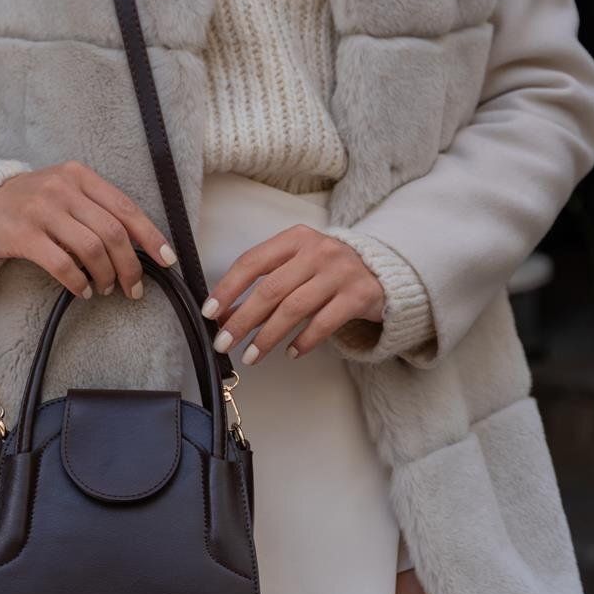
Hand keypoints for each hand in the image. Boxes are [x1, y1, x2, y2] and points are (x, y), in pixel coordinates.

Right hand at [0, 159, 177, 300]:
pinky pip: (62, 264)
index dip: (151, 236)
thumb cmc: (26, 203)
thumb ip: (93, 209)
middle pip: (113, 232)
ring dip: (105, 276)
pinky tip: (81, 290)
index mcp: (79, 175)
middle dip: (130, 266)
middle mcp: (62, 188)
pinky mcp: (22, 234)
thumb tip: (135, 245)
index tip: (167, 260)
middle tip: (133, 288)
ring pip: (92, 249)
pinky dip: (78, 282)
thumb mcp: (62, 192)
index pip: (126, 207)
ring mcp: (41, 209)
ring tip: (104, 289)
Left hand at [201, 224, 384, 363]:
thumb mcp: (296, 269)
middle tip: (224, 342)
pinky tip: (290, 353)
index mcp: (295, 238)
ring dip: (268, 336)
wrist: (383, 271)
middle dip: (243, 319)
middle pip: (271, 289)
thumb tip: (225, 316)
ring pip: (294, 308)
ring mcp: (340, 272)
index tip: (210, 311)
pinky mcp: (358, 295)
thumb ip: (264, 288)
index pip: (253, 261)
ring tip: (251, 355)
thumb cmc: (328, 270)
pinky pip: (324, 323)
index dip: (228, 288)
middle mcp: (317, 251)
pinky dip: (304, 341)